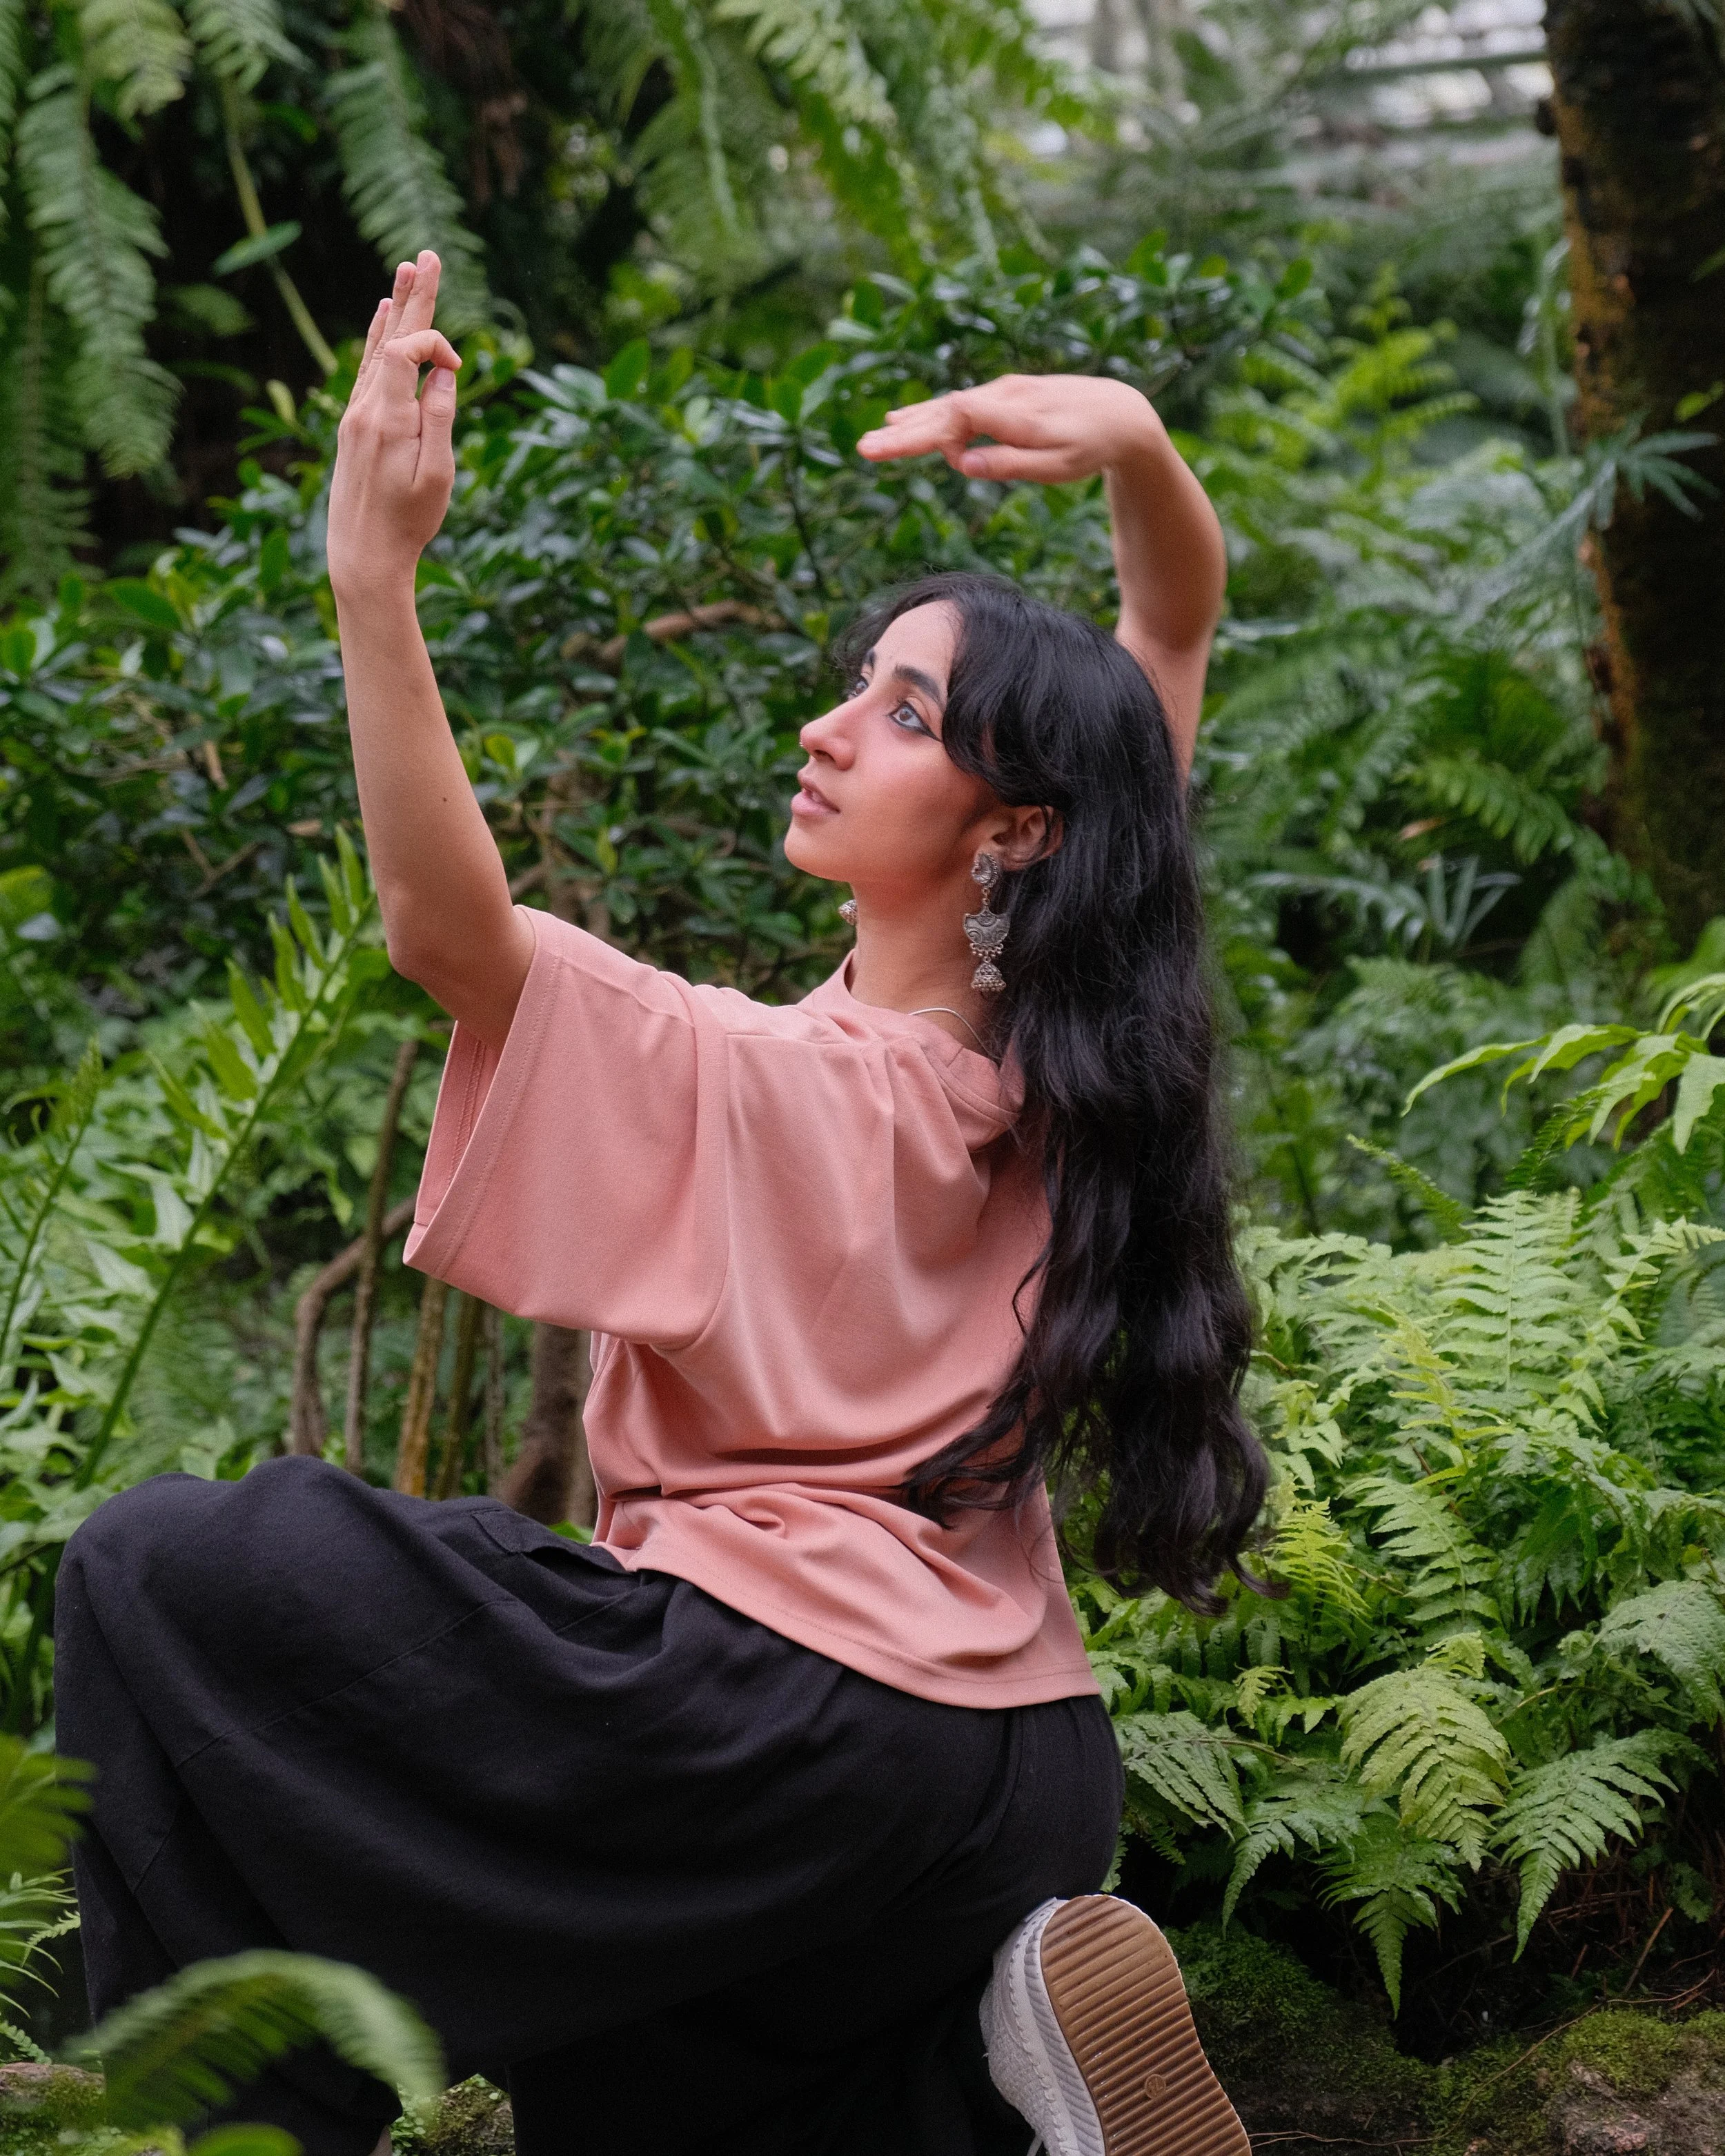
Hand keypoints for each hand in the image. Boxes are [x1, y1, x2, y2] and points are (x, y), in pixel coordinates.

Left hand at [327, 250, 462, 598]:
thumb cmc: (407, 522)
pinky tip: (380, 320)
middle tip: (426, 257)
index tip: (459, 369)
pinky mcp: (353, 426)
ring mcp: (355, 415)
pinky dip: (377, 340)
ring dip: (394, 309)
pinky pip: (366, 370)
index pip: (407, 350)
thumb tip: (443, 373)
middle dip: (413, 298)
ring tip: (405, 273)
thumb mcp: (436, 475)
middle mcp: (364, 407)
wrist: (362, 555)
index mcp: (387, 416)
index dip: (436, 345)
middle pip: (389, 337)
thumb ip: (440, 418)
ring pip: (376, 350)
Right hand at [855, 373, 1162, 482]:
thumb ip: (1009, 465)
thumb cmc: (1090, 446)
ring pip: (949, 407)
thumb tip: (963, 465)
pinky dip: (933, 415)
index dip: (919, 435)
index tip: (886, 450)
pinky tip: (909, 418)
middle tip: (864, 449)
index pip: (953, 420)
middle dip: (903, 433)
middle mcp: (1002, 395)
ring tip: (879, 436)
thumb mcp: (1056, 467)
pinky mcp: (1005, 395)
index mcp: (1012, 413)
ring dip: (913, 422)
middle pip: (943, 412)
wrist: (1120, 413)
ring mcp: (1002, 392)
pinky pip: (961, 406)